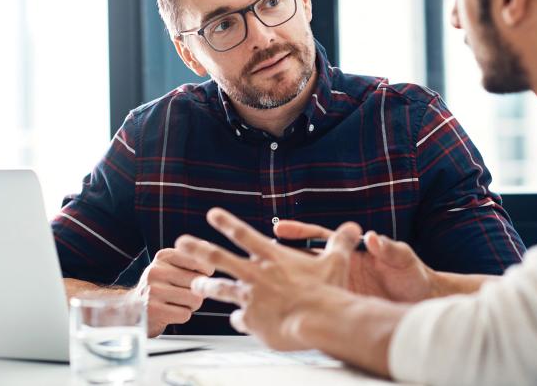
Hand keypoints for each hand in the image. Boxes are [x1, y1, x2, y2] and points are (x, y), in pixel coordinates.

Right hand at [134, 248, 213, 336]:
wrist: (133, 308)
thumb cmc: (161, 286)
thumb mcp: (171, 266)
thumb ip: (190, 257)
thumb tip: (206, 246)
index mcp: (164, 256)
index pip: (199, 261)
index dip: (205, 273)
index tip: (197, 276)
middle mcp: (156, 270)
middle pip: (198, 282)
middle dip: (197, 291)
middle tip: (183, 293)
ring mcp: (153, 291)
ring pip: (195, 299)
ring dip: (191, 305)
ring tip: (177, 303)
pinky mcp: (153, 311)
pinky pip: (185, 314)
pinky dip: (182, 316)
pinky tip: (170, 312)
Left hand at [175, 207, 361, 350]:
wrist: (319, 320)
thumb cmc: (327, 291)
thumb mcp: (336, 261)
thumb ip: (341, 242)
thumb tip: (355, 227)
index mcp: (273, 258)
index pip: (244, 234)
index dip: (227, 222)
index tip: (212, 214)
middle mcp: (256, 275)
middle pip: (219, 258)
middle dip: (198, 249)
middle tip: (181, 242)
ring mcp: (251, 298)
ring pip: (221, 289)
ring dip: (206, 287)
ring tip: (195, 286)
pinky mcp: (252, 321)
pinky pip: (239, 320)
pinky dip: (238, 320)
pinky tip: (237, 323)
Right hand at [275, 220, 436, 301]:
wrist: (422, 301)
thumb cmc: (413, 275)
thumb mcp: (403, 259)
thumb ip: (389, 247)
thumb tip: (374, 238)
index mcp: (352, 252)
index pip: (320, 237)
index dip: (299, 232)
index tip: (280, 228)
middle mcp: (341, 268)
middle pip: (304, 260)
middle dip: (280, 257)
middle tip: (256, 254)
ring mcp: (340, 287)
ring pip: (306, 284)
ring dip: (286, 283)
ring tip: (259, 284)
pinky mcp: (343, 306)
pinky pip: (319, 306)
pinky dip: (302, 307)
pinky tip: (284, 312)